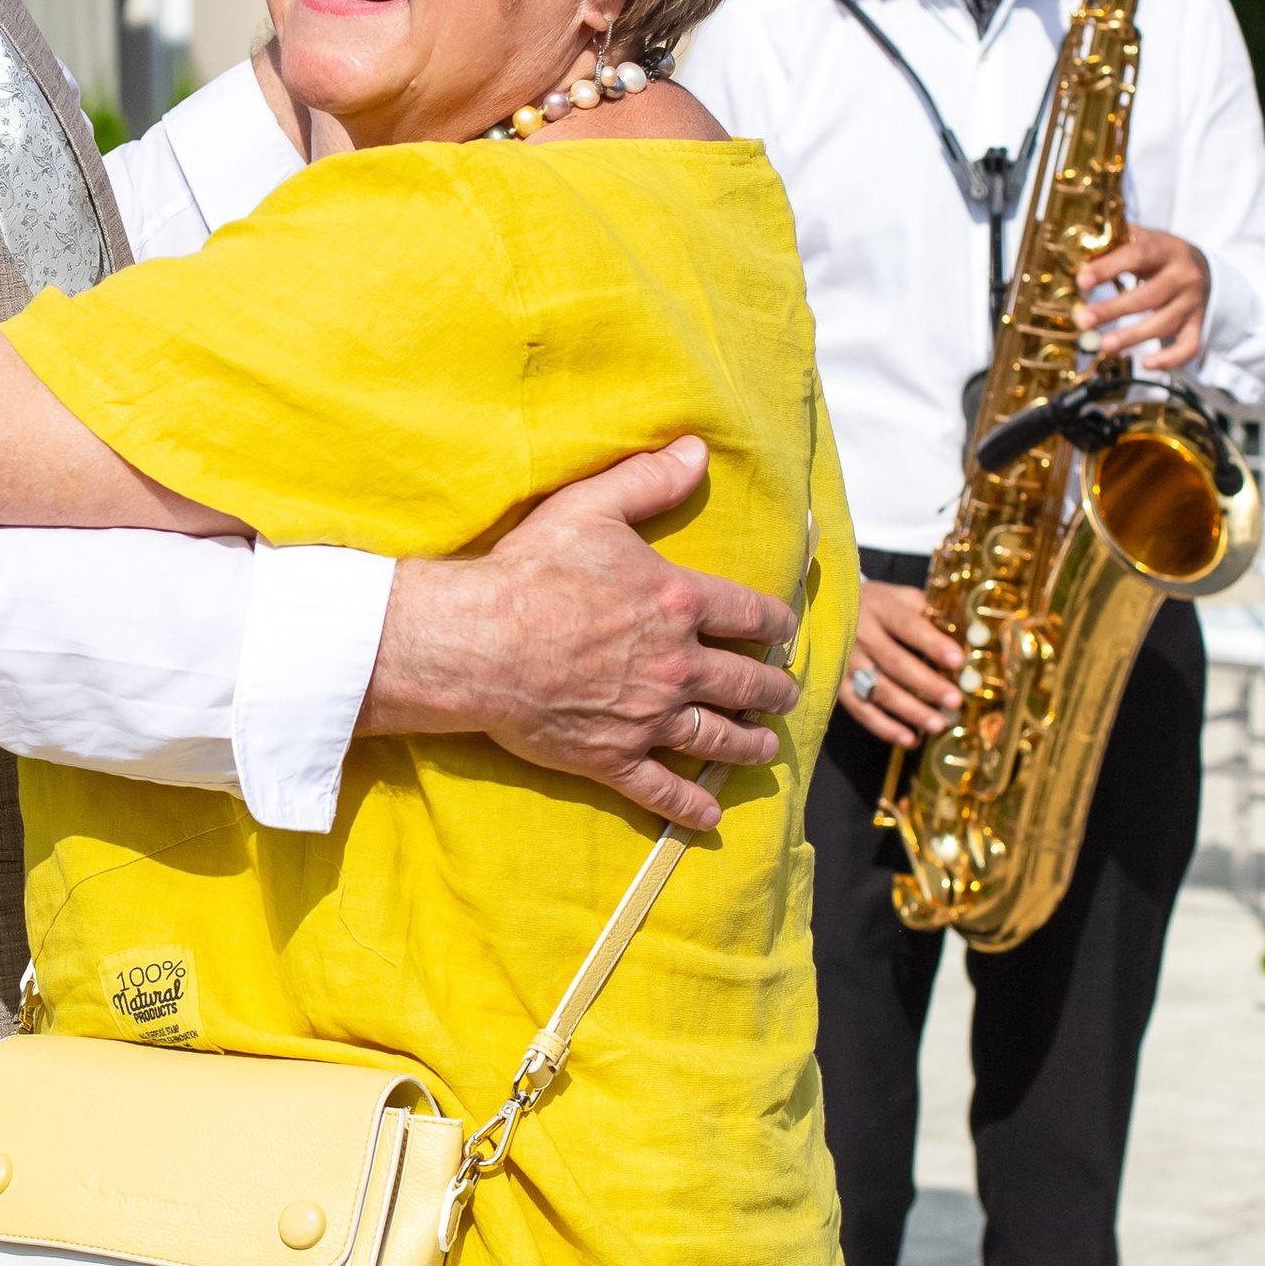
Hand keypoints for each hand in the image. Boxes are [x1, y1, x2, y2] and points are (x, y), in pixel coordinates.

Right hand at [365, 437, 800, 831]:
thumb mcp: (592, 507)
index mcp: (681, 603)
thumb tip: (697, 449)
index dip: (777, 625)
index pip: (752, 616)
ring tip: (765, 748)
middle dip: (773, 691)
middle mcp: (678, 666)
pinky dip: (691, 807)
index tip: (785, 634)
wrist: (479, 642)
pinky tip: (710, 816)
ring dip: (749, 745)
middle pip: (747, 684)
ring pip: (718, 738)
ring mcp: (649, 718)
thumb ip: (649, 481)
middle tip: (783, 696)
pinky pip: (663, 789)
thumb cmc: (531, 570)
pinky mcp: (613, 758)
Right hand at [839, 577, 961, 748]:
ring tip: (938, 725)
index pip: (908, 626)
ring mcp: (847, 663)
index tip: (958, 660)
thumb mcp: (902, 597)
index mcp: (881, 609)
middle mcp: (862, 636)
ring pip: (879, 691)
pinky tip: (909, 739)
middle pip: (895, 663)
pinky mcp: (839, 686)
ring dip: (910, 710)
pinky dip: (885, 728)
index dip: (933, 644)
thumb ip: (933, 614)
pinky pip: (862, 710)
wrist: (829, 610)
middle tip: (955, 701)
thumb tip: (975, 636)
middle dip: (927, 684)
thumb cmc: (880, 606)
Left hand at [1082, 226, 1208, 371]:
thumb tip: (1075, 254)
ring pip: (1164, 322)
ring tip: (1104, 345)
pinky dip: (1170, 358)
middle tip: (1084, 320)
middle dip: (1114, 309)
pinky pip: (1188, 346)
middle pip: (1149, 295)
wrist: (1199, 265)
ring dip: (1133, 336)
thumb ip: (1112, 245)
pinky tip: (1147, 364)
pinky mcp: (1197, 324)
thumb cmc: (1156, 254)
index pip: (1138, 256)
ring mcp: (1193, 302)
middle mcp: (1184, 275)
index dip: (1109, 268)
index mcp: (1166, 248)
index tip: (1082, 281)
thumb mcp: (1140, 239)